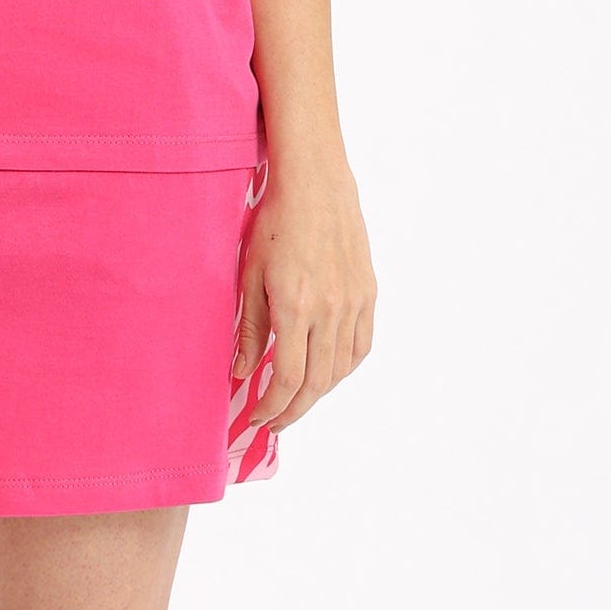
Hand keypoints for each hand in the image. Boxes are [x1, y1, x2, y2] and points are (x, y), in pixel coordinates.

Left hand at [232, 154, 376, 430]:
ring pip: (340, 369)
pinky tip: (327, 372)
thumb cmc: (274, 224)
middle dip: (292, 411)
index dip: (271, 408)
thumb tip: (242, 373)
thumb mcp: (249, 274)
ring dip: (317, 393)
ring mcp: (354, 303)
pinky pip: (361, 346)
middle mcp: (330, 310)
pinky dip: (343, 368)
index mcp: (295, 307)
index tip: (255, 419)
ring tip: (295, 400)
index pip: (287, 379)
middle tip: (272, 423)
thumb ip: (247, 328)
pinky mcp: (368, 294)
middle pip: (316, 383)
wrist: (316, 185)